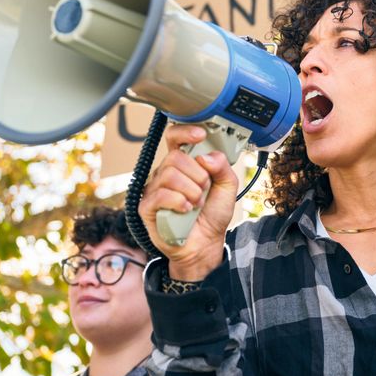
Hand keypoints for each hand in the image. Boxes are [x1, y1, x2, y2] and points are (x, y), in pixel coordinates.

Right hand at [138, 124, 239, 279]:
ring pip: (170, 175)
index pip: (175, 137)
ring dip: (192, 191)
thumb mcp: (227, 186)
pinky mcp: (147, 207)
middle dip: (198, 175)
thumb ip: (223, 166)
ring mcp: (154, 189)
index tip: (201, 135)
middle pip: (175, 157)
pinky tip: (186, 210)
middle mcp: (165, 173)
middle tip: (204, 190)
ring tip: (196, 203)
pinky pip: (161, 194)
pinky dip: (179, 202)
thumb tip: (205, 156)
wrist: (206, 243)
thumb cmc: (212, 214)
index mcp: (183, 164)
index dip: (185, 132)